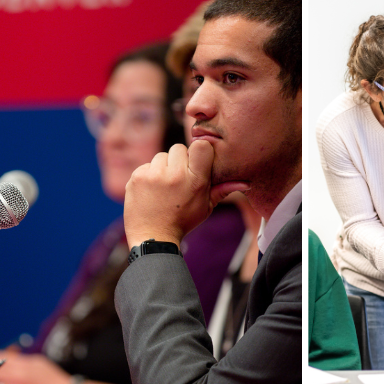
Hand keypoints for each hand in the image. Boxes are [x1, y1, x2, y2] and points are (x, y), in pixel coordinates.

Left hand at [123, 141, 248, 248]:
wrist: (153, 237)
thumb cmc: (183, 221)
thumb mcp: (206, 207)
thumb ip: (222, 190)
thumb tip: (246, 183)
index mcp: (195, 180)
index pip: (201, 146)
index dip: (198, 151)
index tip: (196, 162)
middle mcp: (174, 174)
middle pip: (179, 148)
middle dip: (179, 161)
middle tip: (178, 180)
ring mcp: (154, 175)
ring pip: (161, 156)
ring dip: (163, 168)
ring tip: (164, 188)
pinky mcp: (137, 177)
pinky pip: (146, 165)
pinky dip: (149, 175)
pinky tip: (152, 191)